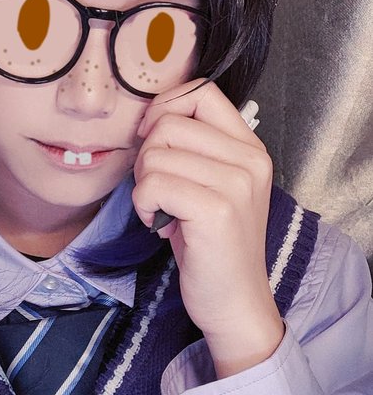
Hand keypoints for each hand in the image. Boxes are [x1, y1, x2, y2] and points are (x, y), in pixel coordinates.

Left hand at [132, 80, 284, 377]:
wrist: (235, 303)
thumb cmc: (213, 245)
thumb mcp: (213, 185)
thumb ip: (193, 147)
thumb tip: (148, 118)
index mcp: (250, 147)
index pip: (201, 91)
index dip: (165, 107)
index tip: (154, 140)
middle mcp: (250, 159)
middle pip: (169, 122)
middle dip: (147, 155)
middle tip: (157, 190)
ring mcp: (237, 184)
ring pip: (155, 154)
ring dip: (143, 185)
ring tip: (162, 211)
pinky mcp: (217, 210)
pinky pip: (153, 184)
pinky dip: (144, 205)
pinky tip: (161, 224)